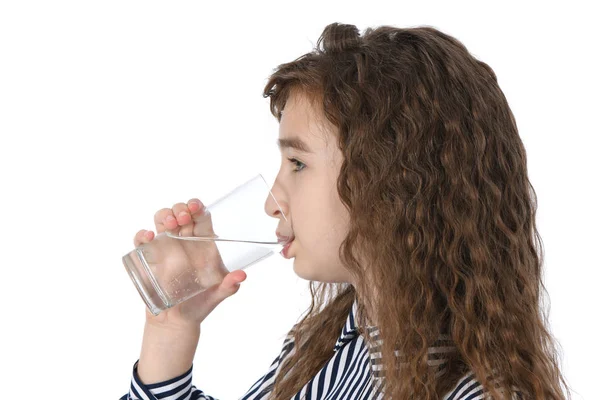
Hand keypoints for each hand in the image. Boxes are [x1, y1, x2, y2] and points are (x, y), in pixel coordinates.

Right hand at [133, 198, 246, 329]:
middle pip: (181, 213)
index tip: (195, 207)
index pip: (201, 218)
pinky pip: (142, 240)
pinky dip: (142, 234)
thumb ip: (229, 285)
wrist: (177, 322)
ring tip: (169, 224)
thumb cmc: (200, 305)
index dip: (198, 207)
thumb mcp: (217, 294)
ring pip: (161, 220)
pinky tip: (148, 236)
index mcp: (203, 244)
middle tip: (182, 217)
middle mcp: (184, 242)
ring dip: (164, 215)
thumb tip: (241, 276)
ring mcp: (166, 247)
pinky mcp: (149, 257)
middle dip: (181, 208)